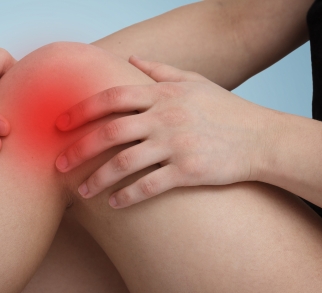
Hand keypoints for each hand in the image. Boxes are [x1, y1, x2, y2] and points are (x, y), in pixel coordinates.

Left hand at [55, 56, 272, 207]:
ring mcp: (176, 144)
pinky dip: (128, 196)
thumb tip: (131, 58)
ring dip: (98, 178)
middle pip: (110, 131)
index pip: (111, 98)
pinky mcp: (188, 170)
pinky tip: (114, 204)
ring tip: (82, 192)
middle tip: (59, 164)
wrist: (262, 138)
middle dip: (79, 148)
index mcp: (162, 94)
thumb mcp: (194, 81)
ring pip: (124, 162)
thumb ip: (159, 70)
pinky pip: (150, 185)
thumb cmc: (226, 110)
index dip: (81, 110)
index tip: (59, 124)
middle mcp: (165, 117)